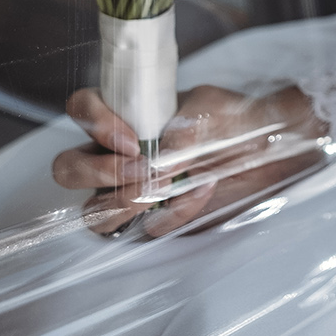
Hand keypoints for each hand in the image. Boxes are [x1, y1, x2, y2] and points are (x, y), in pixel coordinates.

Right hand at [53, 84, 326, 237]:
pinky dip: (172, 214)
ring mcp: (132, 190)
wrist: (268, 145)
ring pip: (94, 211)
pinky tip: (200, 192)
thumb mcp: (209, 106)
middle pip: (68, 169)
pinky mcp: (156, 219)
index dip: (96, 124)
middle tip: (139, 171)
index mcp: (124, 115)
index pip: (81, 110)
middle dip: (97, 173)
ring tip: (161, 191)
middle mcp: (117, 154)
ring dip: (122, 203)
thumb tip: (161, 155)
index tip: (133, 138)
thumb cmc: (232, 116)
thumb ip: (182, 127)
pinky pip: (146, 229)